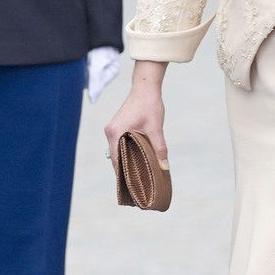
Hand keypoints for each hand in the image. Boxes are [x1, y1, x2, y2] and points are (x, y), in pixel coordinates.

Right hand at [104, 60, 167, 175]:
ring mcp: (112, 129)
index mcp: (115, 132)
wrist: (145, 88)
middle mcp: (110, 131)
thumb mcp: (156, 128)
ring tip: (137, 174)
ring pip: (117, 150)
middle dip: (125, 169)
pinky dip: (126, 152)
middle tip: (135, 184)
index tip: (129, 187)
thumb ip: (160, 148)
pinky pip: (119, 144)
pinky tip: (136, 160)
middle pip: (115, 156)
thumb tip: (165, 167)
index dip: (122, 174)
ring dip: (126, 160)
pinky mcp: (117, 126)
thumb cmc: (150, 106)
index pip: (116, 160)